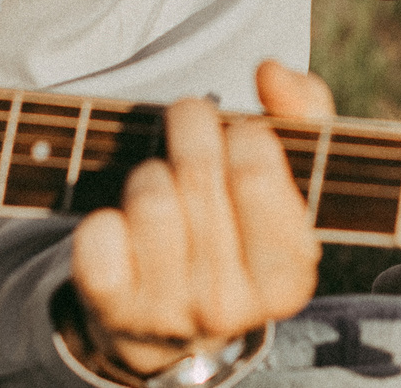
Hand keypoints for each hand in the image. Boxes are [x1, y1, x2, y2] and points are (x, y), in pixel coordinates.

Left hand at [67, 59, 330, 382]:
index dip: (244, 134)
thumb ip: (303, 109)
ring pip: (149, 195)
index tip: (240, 137)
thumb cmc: (239, 228)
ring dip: (149, 172)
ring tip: (161, 185)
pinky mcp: (110, 308)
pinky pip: (98, 234)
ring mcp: (167, 312)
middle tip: (189, 130)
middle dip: (190, 130)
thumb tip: (270, 73)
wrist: (173, 326)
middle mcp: (230, 307)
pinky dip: (103, 218)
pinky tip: (122, 225)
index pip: (255, 170)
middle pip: (196, 173)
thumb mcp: (289, 176)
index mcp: (286, 277)